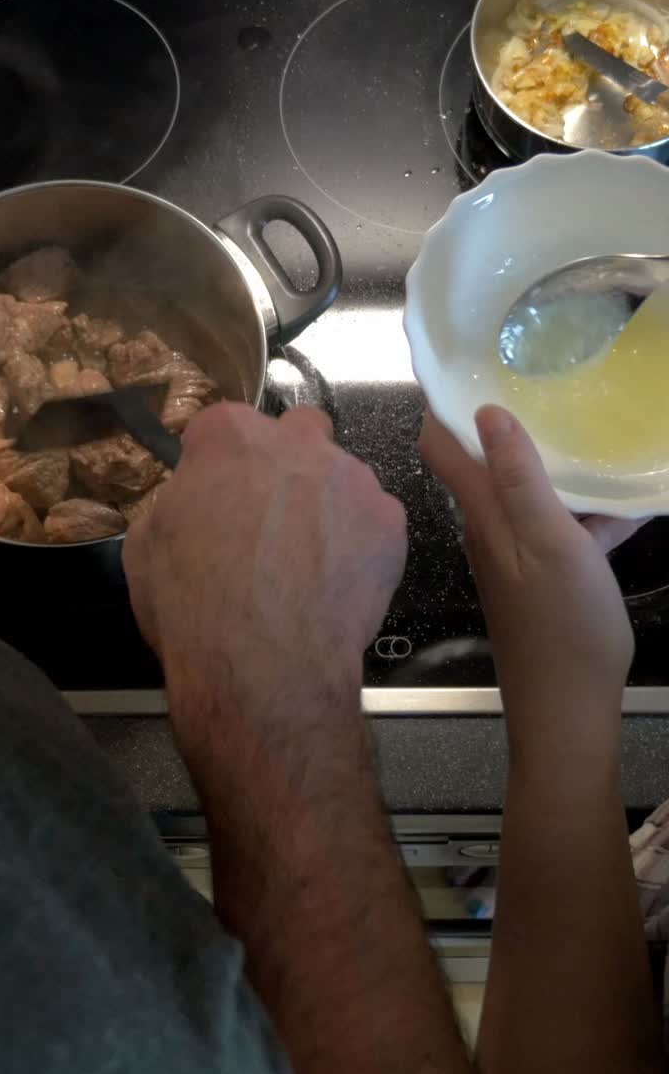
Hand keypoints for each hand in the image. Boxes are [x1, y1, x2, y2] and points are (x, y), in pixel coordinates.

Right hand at [124, 402, 406, 749]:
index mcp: (229, 435)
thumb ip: (177, 504)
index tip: (217, 495)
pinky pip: (375, 521)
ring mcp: (350, 477)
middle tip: (273, 517)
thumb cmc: (193, 605)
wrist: (263, 664)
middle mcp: (295, 441)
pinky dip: (361, 545)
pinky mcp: (389, 519)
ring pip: (342, 478)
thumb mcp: (146, 545)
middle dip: (287, 463)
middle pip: (296, 432)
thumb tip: (192, 506)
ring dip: (327, 506)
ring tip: (309, 563)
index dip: (219, 465)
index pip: (223, 427)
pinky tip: (338, 583)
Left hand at [419, 405, 642, 746]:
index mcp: (484, 513)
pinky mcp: (546, 576)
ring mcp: (519, 554)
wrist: (567, 710)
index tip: (463, 363)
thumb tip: (485, 412)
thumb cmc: (561, 628)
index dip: (442, 404)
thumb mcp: (550, 542)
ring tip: (596, 430)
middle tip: (544, 382)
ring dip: (559, 466)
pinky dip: (591, 512)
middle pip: (489, 463)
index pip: (442, 448)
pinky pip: (564, 527)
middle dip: (510, 423)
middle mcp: (491, 528)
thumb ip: (520, 479)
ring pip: (533, 493)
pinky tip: (630, 502)